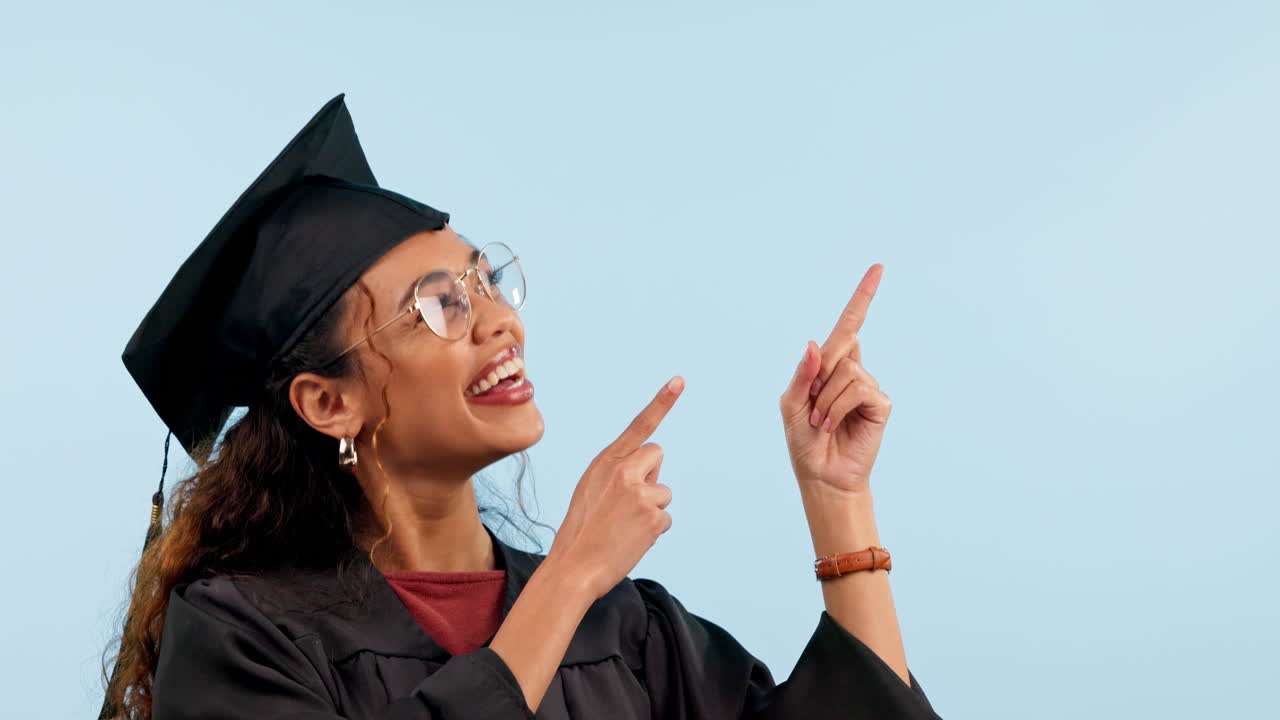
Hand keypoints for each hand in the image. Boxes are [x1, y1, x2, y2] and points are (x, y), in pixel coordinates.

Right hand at [547, 377, 684, 599]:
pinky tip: (631, 540)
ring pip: (663, 491)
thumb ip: (617, 473)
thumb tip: (650, 471)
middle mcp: (623, 471)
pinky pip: (666, 518)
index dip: (662, 402)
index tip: (680, 380)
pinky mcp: (654, 516)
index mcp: (605, 461)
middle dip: (650, 474)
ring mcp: (640, 493)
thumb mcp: (590, 490)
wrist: (573, 568)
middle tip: (627, 502)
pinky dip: (653, 531)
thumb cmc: (581, 531)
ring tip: (624, 526)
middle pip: (657, 455)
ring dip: (651, 509)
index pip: (639, 426)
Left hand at [778, 264, 890, 494]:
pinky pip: (858, 388)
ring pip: (846, 370)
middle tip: (811, 409)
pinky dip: (838, 407)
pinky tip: (834, 425)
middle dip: (819, 378)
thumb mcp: (790, 404)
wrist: (820, 475)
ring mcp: (868, 386)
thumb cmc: (803, 441)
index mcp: (829, 365)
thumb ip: (802, 374)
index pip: (850, 325)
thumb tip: (815, 343)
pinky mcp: (879, 404)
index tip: (878, 267)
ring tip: (822, 421)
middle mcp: (852, 370)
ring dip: (825, 399)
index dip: (863, 296)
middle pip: (839, 346)